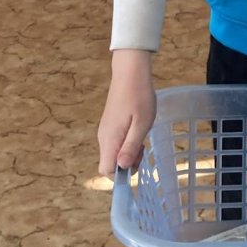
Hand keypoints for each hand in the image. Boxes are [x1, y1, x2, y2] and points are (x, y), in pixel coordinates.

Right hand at [98, 49, 155, 175]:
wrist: (130, 72)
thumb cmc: (139, 96)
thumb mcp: (141, 124)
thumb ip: (131, 147)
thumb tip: (123, 168)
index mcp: (110, 139)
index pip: (106, 171)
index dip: (121, 175)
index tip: (137, 163)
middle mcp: (103, 137)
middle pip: (110, 163)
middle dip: (127, 164)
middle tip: (143, 149)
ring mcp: (106, 130)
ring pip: (114, 153)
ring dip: (128, 152)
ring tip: (142, 138)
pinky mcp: (110, 124)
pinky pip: (115, 142)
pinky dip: (126, 143)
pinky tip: (138, 131)